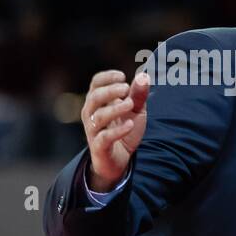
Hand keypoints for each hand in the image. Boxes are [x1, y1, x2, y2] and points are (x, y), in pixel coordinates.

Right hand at [83, 69, 148, 190]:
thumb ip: (138, 95)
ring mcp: (93, 130)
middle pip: (94, 97)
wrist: (119, 159)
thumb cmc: (124, 130)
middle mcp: (91, 114)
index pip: (95, 83)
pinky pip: (104, 137)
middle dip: (110, 91)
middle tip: (126, 89)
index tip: (122, 76)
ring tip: (130, 104)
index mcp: (98, 101)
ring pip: (98, 117)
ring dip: (115, 109)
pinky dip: (117, 130)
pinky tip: (129, 124)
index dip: (107, 77)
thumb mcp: (135, 111)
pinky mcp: (99, 146)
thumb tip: (144, 75)